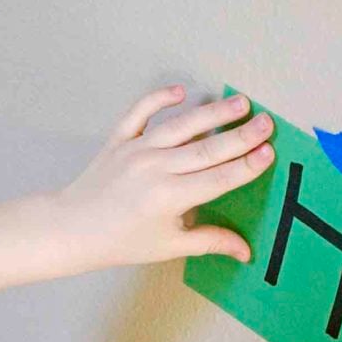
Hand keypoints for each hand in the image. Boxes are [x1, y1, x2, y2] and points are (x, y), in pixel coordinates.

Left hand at [54, 84, 274, 271]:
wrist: (72, 228)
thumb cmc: (120, 241)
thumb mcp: (167, 246)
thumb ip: (209, 241)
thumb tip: (245, 251)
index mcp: (169, 198)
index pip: (218, 178)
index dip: (246, 166)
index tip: (269, 152)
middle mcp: (155, 169)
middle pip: (207, 149)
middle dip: (240, 135)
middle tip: (267, 122)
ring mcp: (136, 150)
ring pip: (181, 126)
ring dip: (212, 113)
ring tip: (240, 103)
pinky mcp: (119, 140)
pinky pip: (141, 113)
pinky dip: (158, 99)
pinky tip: (180, 91)